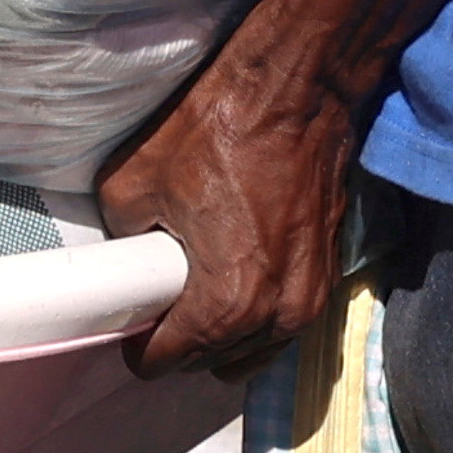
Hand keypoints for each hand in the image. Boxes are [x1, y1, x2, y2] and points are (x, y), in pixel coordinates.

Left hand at [101, 0, 376, 372]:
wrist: (300, 89)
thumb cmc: (220, 127)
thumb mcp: (133, 181)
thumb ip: (123, 239)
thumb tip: (129, 258)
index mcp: (227, 304)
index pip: (168, 363)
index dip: (139, 346)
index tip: (129, 321)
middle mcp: (277, 316)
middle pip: (212, 363)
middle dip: (182, 343)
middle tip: (159, 300)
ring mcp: (311, 299)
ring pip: (254, 350)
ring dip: (223, 336)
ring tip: (196, 293)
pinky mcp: (330, 273)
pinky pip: (283, 321)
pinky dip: (258, 313)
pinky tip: (236, 276)